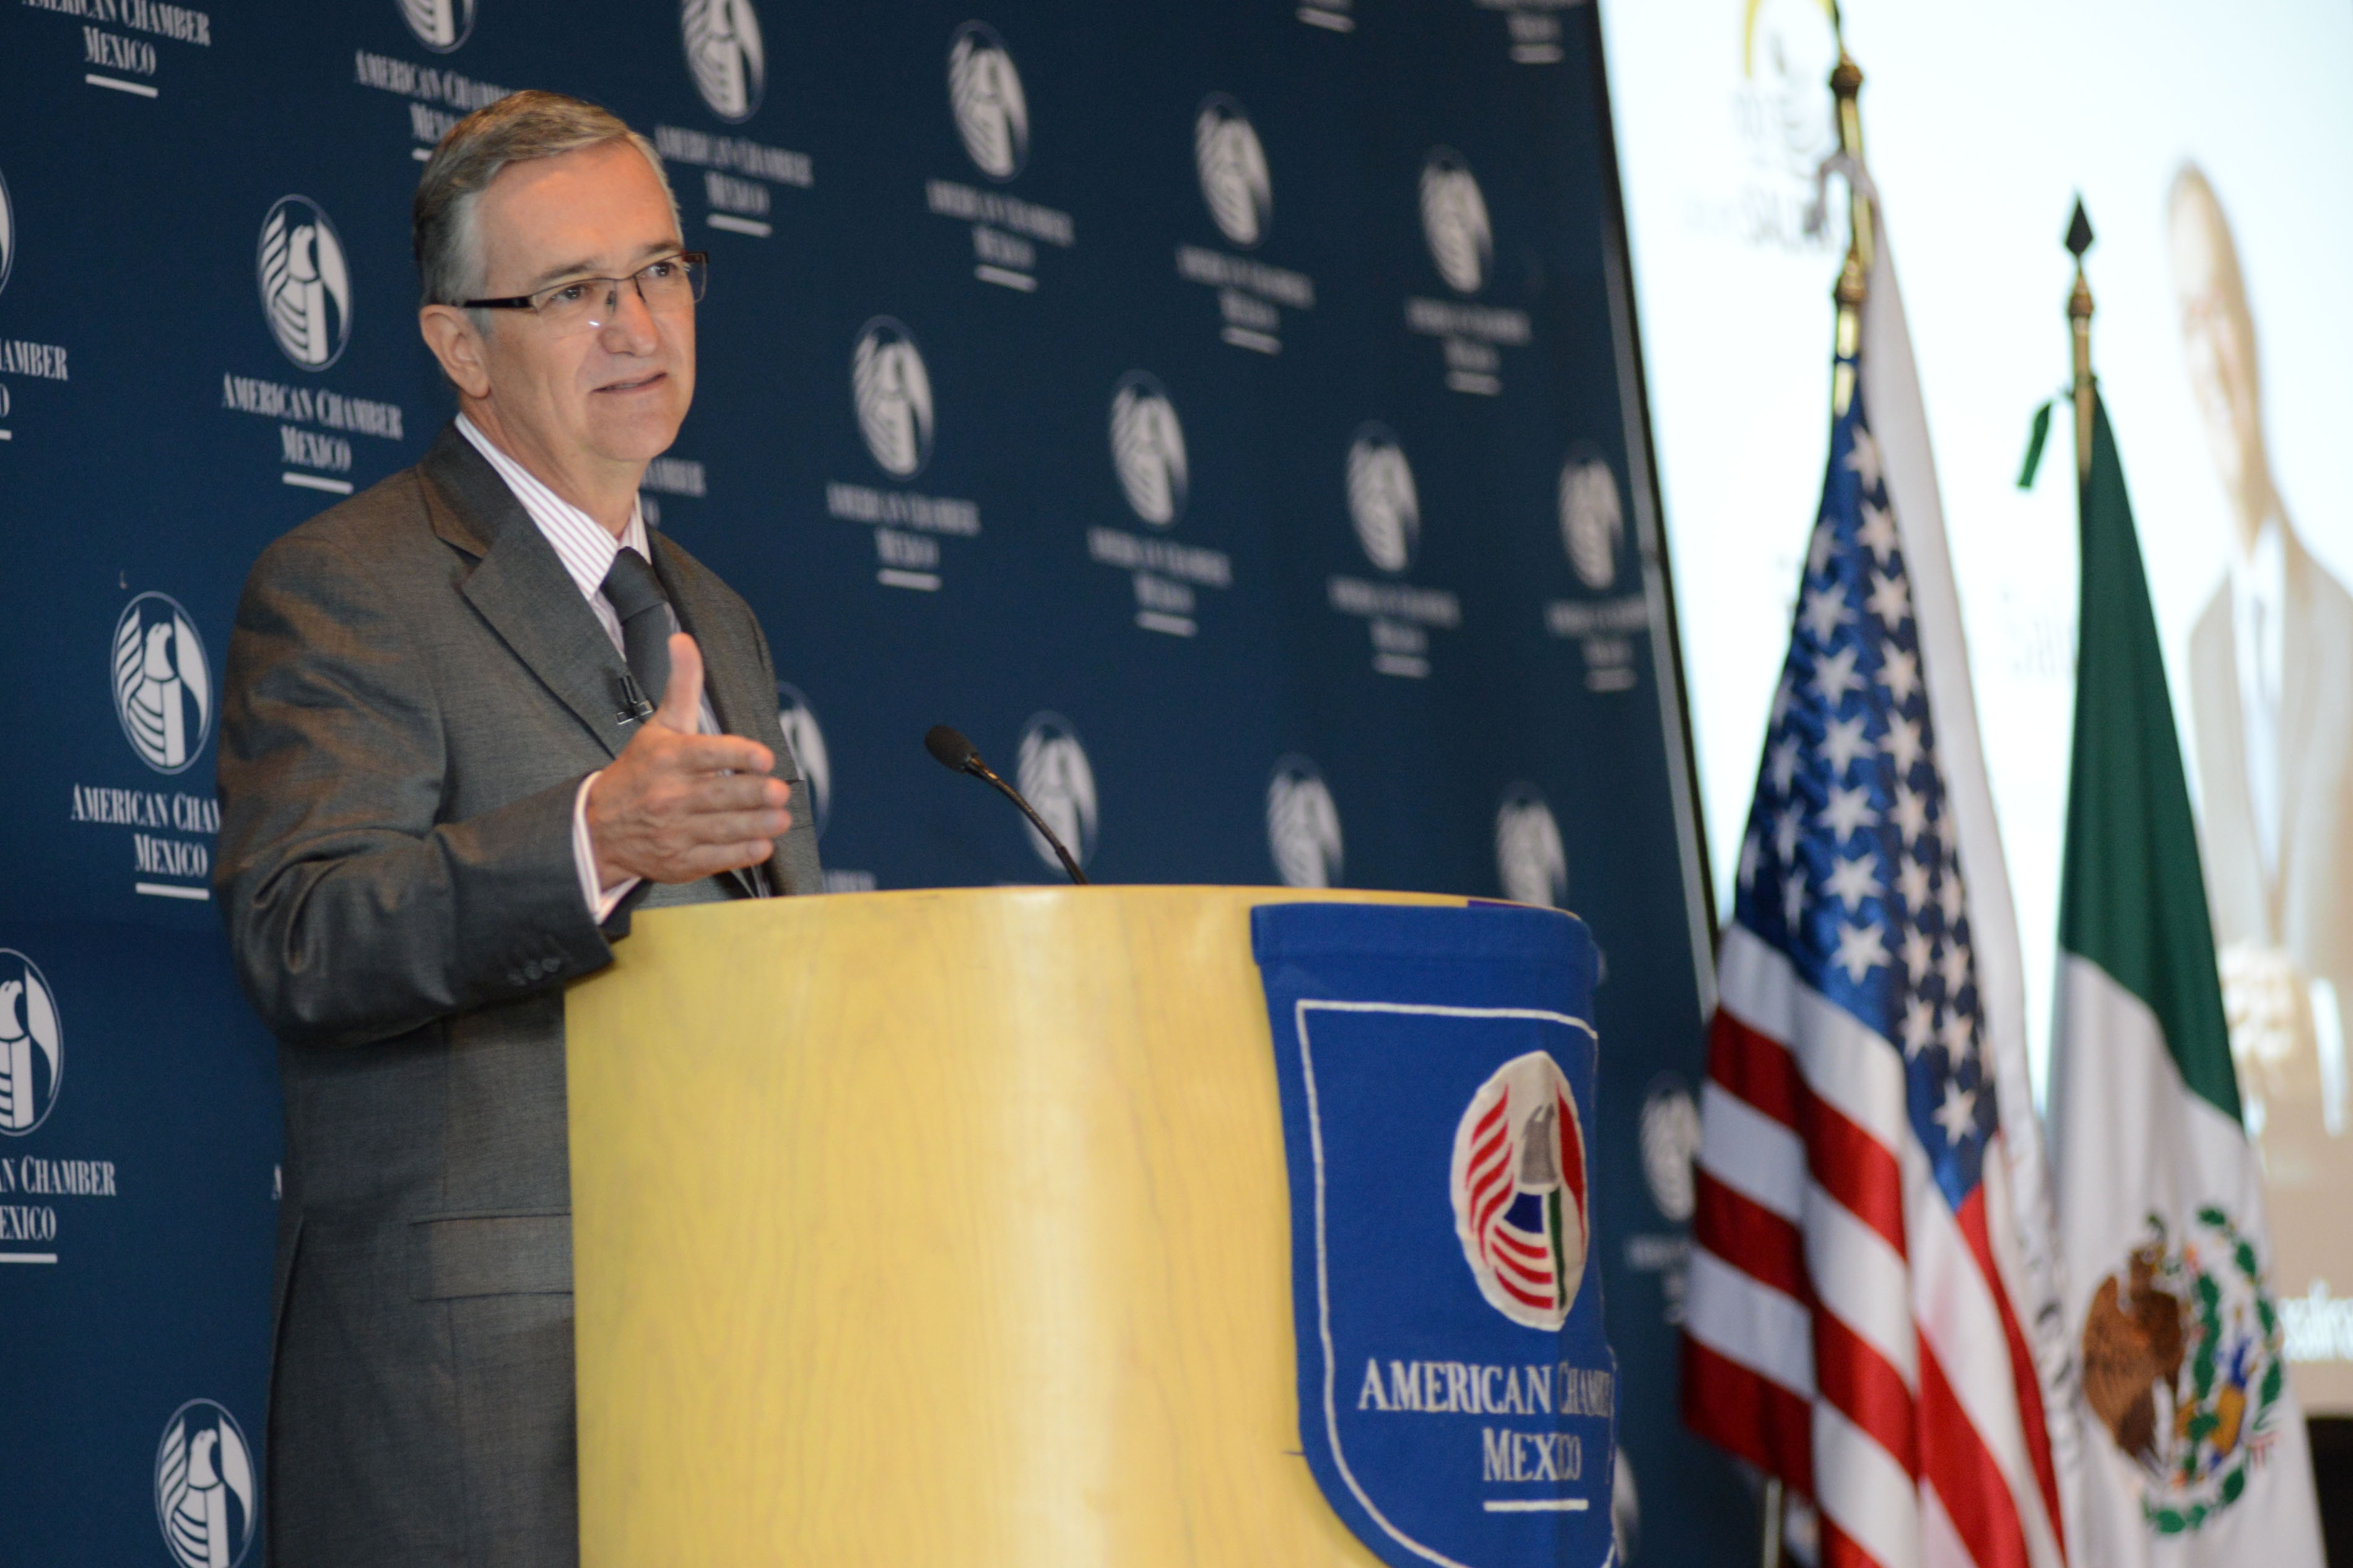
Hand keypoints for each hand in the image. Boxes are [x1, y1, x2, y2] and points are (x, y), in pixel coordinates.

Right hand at [587, 632, 790, 886]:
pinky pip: (716, 858)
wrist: (597, 827)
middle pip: (719, 795)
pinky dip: (742, 853)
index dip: (739, 756)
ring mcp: (675, 831)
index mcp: (669, 758)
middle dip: (754, 794)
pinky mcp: (680, 860)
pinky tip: (763, 845)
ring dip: (757, 824)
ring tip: (781, 817)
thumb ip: (682, 685)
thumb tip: (683, 639)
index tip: (764, 758)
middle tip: (779, 790)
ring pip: (723, 828)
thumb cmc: (639, 771)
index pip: (708, 754)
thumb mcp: (660, 725)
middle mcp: (671, 795)